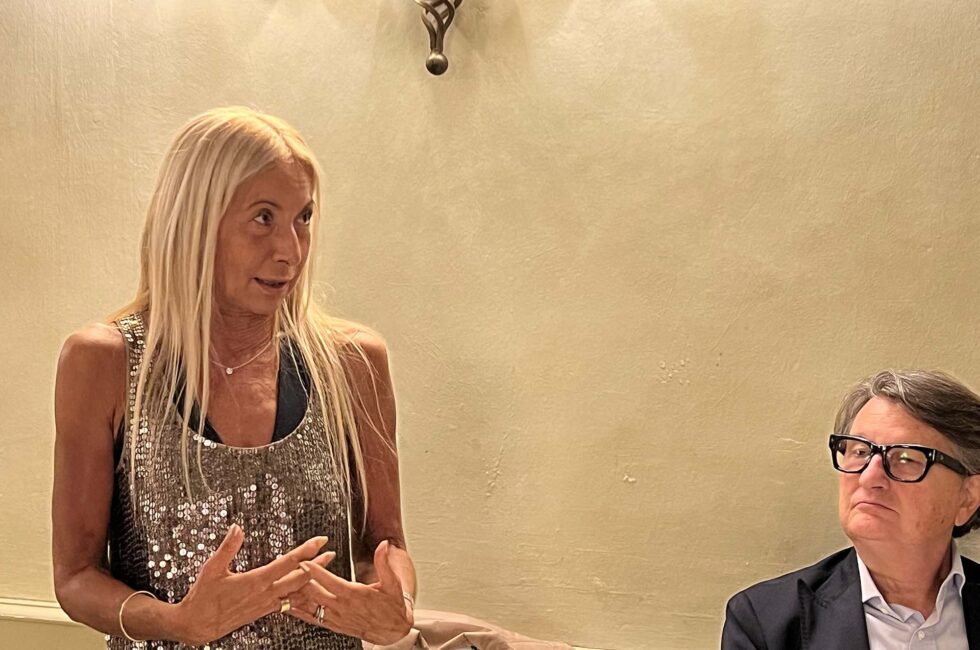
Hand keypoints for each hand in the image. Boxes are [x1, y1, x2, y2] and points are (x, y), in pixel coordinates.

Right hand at [172, 524, 334, 645]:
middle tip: (331, 553)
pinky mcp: (264, 611)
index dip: (307, 550)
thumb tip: (237, 527)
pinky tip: (305, 591)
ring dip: (312, 581)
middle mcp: (266, 594)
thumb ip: (228, 547)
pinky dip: (299, 595)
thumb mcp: (212, 568)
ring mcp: (267, 604)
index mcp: (256, 581)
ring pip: (297, 592)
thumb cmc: (203, 597)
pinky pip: (288, 603)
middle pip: (300, 578)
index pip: (288, 563)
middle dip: (318, 565)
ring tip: (326, 571)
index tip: (321, 540)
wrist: (197, 625)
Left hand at [287, 540, 412, 643]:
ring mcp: (336, 617)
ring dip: (296, 598)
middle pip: (315, 594)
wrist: (393, 630)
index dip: (315, 571)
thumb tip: (383, 545)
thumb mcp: (393, 583)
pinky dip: (300, 613)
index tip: (304, 562)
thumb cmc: (392, 606)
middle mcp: (342, 607)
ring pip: (311, 607)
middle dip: (299, 581)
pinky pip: (313, 619)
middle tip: (285, 570)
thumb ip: (384, 563)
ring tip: (281, 589)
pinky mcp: (334, 625)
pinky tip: (289, 608)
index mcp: (354, 595)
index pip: (330, 581)